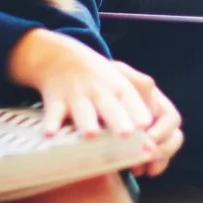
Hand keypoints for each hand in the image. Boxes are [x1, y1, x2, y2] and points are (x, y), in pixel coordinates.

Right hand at [6, 30, 182, 174]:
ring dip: (86, 122)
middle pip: (110, 106)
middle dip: (118, 120)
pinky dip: (51, 122)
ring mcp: (77, 94)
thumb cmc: (99, 80)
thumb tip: (153, 145)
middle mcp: (100, 91)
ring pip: (83, 110)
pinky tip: (50, 133)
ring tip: (90, 135)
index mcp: (120, 88)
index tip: (147, 126)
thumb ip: (135, 111)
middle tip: (126, 134)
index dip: (139, 112)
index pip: (132, 100)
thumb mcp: (121, 86)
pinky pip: (54, 112)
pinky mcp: (56, 99)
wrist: (61, 57)